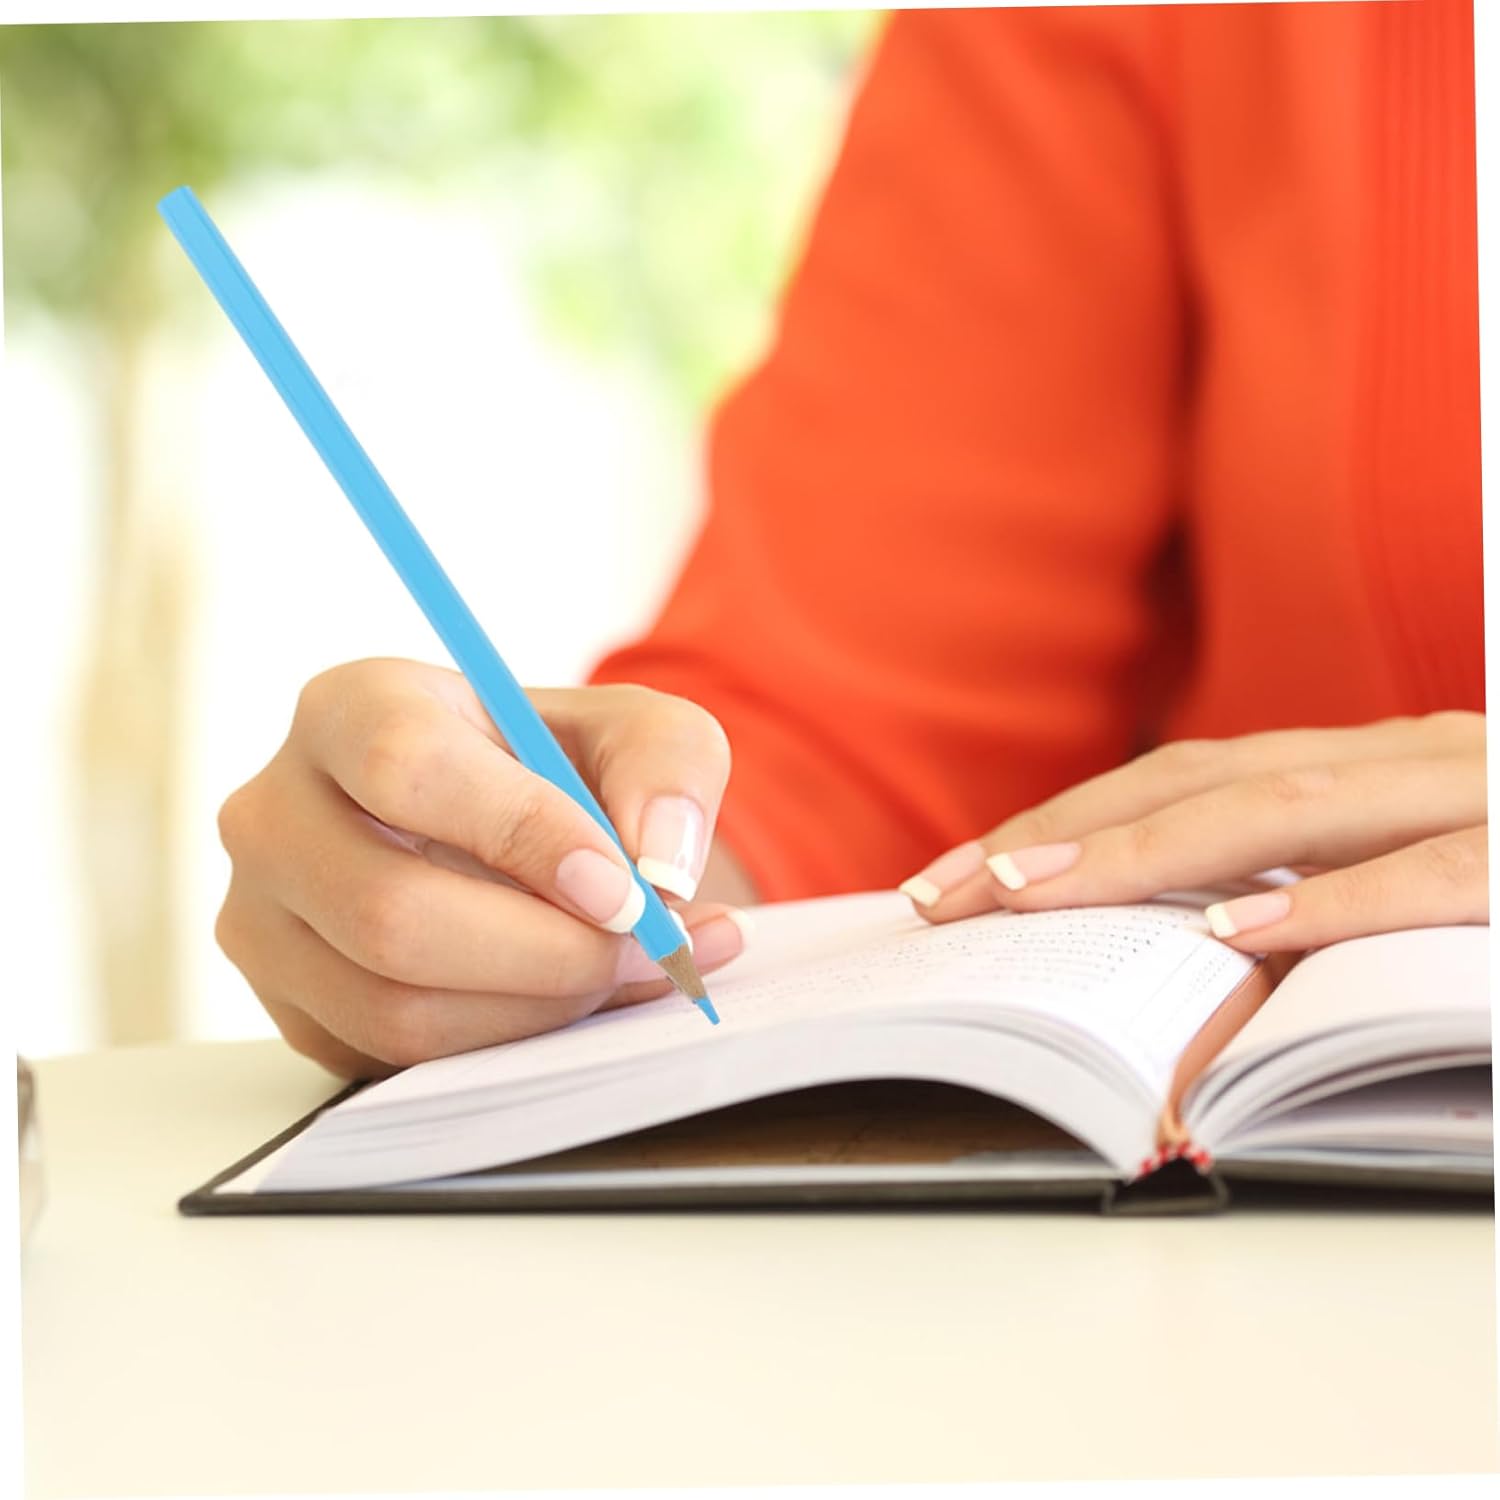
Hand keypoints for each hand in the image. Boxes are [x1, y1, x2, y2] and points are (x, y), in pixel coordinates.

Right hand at [216, 659, 749, 1077]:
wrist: (520, 832)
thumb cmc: (564, 768)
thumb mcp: (640, 732)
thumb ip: (669, 769)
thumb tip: (659, 871)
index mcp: (348, 709)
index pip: (409, 768)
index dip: (523, 836)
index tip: (625, 891)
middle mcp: (276, 813)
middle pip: (388, 911)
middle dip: (546, 952)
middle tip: (650, 951)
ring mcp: (263, 920)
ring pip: (393, 1006)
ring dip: (536, 1009)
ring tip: (627, 972)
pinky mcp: (290, 1007)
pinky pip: (391, 1059)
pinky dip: (504, 1045)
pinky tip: (570, 1000)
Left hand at [898, 713, 1486, 950]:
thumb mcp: (1428, 873)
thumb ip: (1321, 891)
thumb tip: (1190, 954)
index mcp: (1380, 767)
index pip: (1190, 778)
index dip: (1070, 820)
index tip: (961, 877)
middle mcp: (1421, 760)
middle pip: (1208, 779)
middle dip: (1067, 833)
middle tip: (948, 893)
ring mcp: (1489, 795)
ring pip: (1295, 806)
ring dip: (1154, 853)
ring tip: (1034, 894)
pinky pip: (1439, 876)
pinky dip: (1337, 902)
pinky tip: (1239, 936)